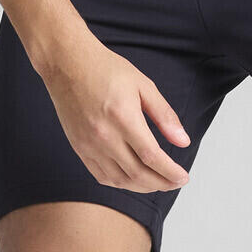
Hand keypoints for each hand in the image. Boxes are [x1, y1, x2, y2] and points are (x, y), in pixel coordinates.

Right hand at [43, 31, 191, 192]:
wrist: (67, 64)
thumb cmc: (106, 70)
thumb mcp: (143, 86)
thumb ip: (164, 116)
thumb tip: (183, 141)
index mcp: (123, 117)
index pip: (152, 157)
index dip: (170, 172)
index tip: (184, 176)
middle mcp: (104, 135)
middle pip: (137, 174)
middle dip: (162, 183)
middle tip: (176, 182)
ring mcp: (89, 144)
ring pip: (119, 180)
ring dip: (142, 187)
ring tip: (159, 182)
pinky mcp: (79, 147)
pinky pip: (101, 176)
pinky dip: (120, 183)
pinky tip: (133, 179)